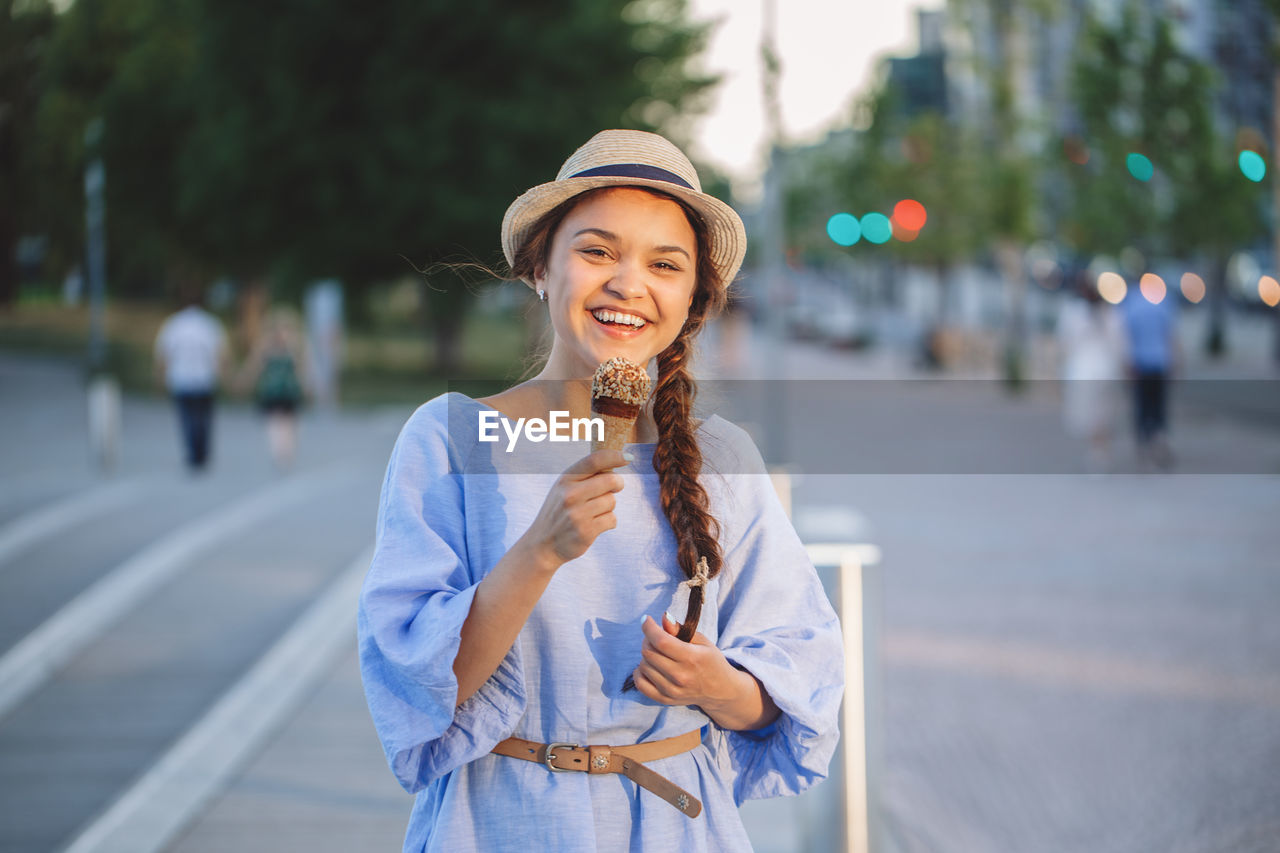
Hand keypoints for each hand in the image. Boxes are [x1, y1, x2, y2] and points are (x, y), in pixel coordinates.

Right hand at [518, 448, 629, 569]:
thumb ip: (585, 476)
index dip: (614, 456)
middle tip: (616, 487)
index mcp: (565, 479)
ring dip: (609, 506)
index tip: (627, 457)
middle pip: (611, 480)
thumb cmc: (560, 511)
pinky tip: (595, 525)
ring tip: (594, 512)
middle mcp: (570, 495)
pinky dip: (608, 522)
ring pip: (612, 501)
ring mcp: (577, 514)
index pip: (594, 460)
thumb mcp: (564, 488)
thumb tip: (614, 465)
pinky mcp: (586, 532)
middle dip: (617, 484)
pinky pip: (612, 519)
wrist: (542, 544)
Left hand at [632, 613, 739, 711]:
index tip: (646, 619)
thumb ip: (681, 630)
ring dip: (646, 655)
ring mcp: (672, 690)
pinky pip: (640, 684)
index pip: (661, 641)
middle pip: (648, 652)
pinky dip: (640, 672)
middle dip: (647, 639)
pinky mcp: (665, 699)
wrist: (720, 691)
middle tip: (655, 636)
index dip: (649, 628)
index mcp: (692, 658)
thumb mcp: (702, 641)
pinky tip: (649, 666)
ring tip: (657, 652)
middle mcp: (680, 676)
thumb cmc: (711, 661)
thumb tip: (664, 618)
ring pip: (643, 666)